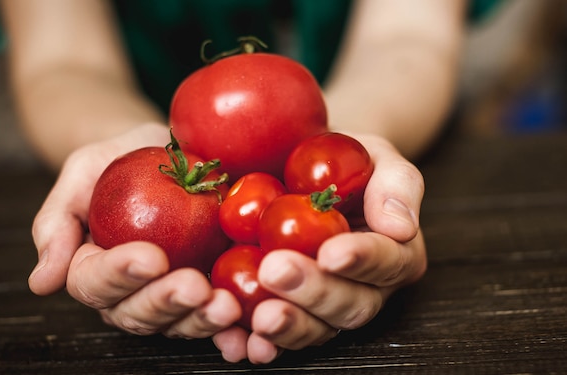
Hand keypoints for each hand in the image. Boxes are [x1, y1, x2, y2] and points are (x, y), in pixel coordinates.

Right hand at [29, 123, 239, 337]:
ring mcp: (169, 295)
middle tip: (194, 286)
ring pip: (177, 322)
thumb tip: (41, 284)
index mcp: (92, 267)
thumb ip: (56, 223)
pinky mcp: (205, 292)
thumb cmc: (117, 160)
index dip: (121, 275)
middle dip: (166, 302)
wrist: (164, 151)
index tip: (150, 257)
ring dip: (200, 319)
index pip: (94, 282)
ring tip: (226, 304)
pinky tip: (246, 328)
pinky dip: (229, 329)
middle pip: (137, 313)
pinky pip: (213, 316)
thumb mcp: (81, 173)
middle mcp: (128, 292)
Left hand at [212, 134, 426, 363]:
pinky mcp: (290, 307)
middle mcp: (366, 287)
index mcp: (396, 252)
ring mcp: (326, 303)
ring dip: (289, 325)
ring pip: (317, 327)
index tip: (331, 253)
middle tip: (276, 270)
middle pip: (350, 303)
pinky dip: (260, 342)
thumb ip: (397, 184)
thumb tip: (400, 226)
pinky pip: (278, 332)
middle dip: (314, 292)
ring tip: (261, 315)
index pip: (387, 261)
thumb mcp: (377, 156)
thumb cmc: (347, 161)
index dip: (361, 260)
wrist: (306, 170)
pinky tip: (241, 342)